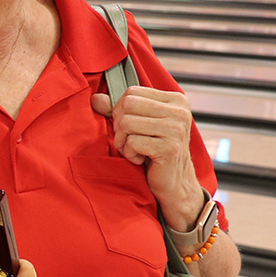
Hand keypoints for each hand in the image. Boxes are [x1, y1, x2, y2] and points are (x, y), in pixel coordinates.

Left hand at [90, 87, 203, 229]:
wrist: (174, 183)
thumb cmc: (154, 151)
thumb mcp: (138, 125)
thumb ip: (118, 109)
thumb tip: (95, 98)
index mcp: (176, 100)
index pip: (132, 92)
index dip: (121, 110)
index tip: (129, 127)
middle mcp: (179, 111)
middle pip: (128, 105)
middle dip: (120, 126)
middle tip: (129, 140)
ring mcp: (176, 129)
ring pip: (127, 123)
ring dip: (124, 142)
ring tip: (135, 150)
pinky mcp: (170, 148)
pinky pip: (132, 142)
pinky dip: (130, 154)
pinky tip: (141, 160)